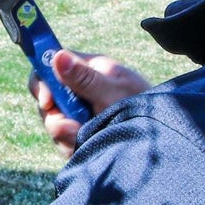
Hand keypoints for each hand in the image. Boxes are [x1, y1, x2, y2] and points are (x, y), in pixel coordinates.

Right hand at [33, 48, 151, 156]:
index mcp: (87, 70)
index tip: (48, 102)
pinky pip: (64, 143)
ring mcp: (80, 113)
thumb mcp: (114, 93)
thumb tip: (58, 56)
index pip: (49, 67)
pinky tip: (89, 148)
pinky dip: (73, 148)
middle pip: (48, 101)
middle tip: (73, 129)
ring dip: (66, 137)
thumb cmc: (143, 107)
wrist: (161, 139)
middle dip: (56, 119)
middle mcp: (80, 90)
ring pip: (55, 125)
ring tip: (87, 139)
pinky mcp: (82, 134)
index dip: (42, 84)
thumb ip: (85, 78)